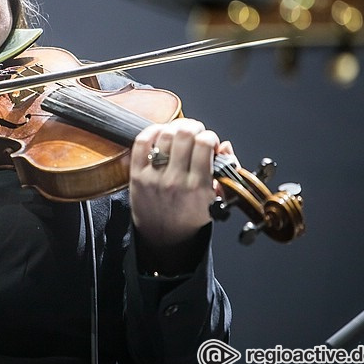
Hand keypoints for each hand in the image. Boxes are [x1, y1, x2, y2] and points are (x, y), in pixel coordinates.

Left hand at [129, 118, 233, 251]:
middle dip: (194, 127)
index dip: (210, 136)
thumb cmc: (190, 215)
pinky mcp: (136, 175)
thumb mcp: (216, 199)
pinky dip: (152, 131)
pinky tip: (160, 132)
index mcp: (198, 186)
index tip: (210, 142)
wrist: (162, 235)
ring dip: (175, 127)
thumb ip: (226, 171)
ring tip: (179, 133)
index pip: (204, 144)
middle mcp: (175, 180)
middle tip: (195, 133)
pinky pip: (141, 143)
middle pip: (184, 135)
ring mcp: (154, 177)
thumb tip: (224, 145)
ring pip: (164, 135)